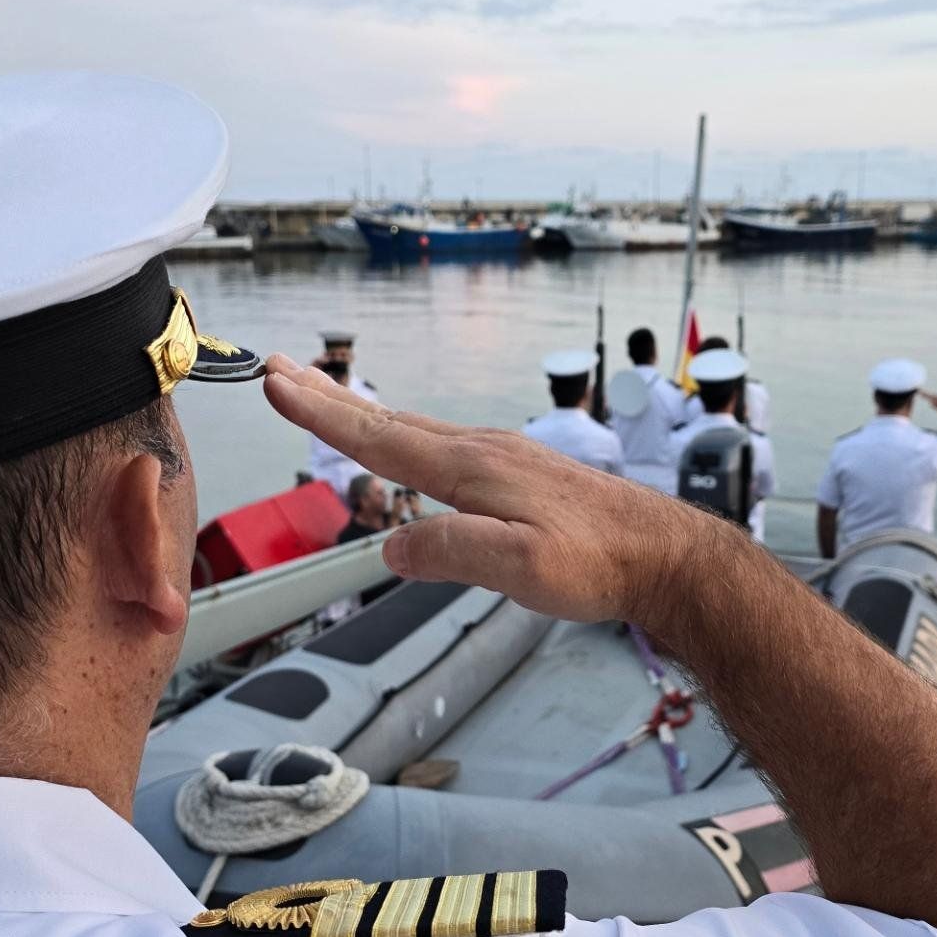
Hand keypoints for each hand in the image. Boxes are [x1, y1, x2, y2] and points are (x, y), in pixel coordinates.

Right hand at [263, 355, 699, 623]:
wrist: (661, 553)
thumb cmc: (600, 561)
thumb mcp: (521, 568)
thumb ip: (454, 552)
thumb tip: (394, 548)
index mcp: (472, 469)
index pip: (380, 438)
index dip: (321, 415)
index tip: (275, 383)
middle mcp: (481, 451)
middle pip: (388, 419)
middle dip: (328, 396)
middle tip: (280, 368)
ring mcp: (500, 457)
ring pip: (414, 426)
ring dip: (362, 410)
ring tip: (325, 396)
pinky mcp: (516, 471)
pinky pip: (441, 442)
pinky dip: (402, 431)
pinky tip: (405, 440)